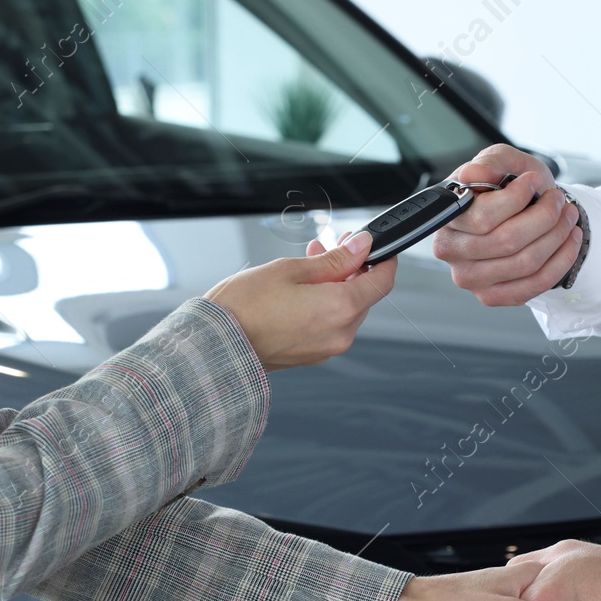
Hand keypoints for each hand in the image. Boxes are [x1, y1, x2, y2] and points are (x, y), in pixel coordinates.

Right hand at [205, 232, 396, 369]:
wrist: (216, 345)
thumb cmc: (245, 307)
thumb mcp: (292, 269)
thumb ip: (334, 260)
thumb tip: (361, 247)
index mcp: (340, 309)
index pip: (382, 282)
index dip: (384, 260)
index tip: (376, 246)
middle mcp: (340, 334)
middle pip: (363, 296)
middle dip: (351, 268)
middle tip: (330, 245)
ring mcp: (327, 348)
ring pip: (345, 309)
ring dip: (335, 284)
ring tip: (310, 261)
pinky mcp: (312, 355)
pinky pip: (329, 324)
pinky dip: (324, 304)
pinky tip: (303, 288)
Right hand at [432, 144, 582, 305]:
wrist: (519, 214)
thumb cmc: (507, 189)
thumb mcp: (502, 163)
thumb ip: (490, 162)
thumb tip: (475, 173)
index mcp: (447, 218)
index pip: (481, 217)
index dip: (515, 198)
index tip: (533, 181)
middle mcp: (452, 252)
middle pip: (507, 242)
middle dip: (544, 216)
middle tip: (558, 199)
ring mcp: (471, 279)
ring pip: (526, 263)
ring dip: (558, 236)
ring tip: (569, 215)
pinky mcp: (494, 296)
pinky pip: (536, 284)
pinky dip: (562, 259)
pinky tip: (570, 239)